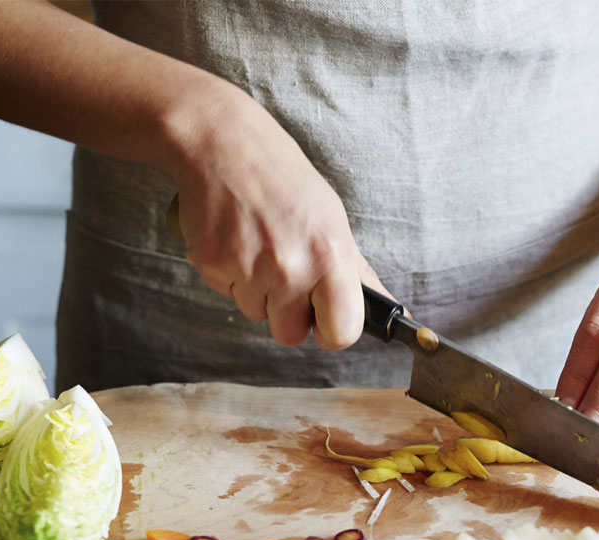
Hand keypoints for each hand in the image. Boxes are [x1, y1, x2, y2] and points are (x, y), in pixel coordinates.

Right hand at [167, 84, 391, 349]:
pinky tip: (235, 238)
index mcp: (330, 255)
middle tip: (283, 271)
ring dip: (256, 289)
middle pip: (290, 335)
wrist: (225, 144)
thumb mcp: (332, 219)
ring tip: (258, 244)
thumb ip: (355, 271)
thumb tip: (386, 307)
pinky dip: (229, 273)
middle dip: (286, 313)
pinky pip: (226, 293)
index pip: (341, 332)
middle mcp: (291, 267)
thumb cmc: (284, 179)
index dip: (331, 330)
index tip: (323, 317)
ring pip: (255, 313)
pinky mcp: (212, 265)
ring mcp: (248, 268)